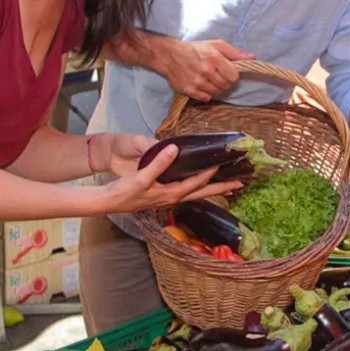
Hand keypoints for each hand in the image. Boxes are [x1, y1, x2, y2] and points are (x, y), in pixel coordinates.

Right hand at [92, 131, 243, 191]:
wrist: (109, 202)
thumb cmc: (124, 191)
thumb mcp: (141, 176)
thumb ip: (159, 163)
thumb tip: (174, 149)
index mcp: (171, 194)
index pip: (197, 183)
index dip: (210, 173)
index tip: (223, 164)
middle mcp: (174, 197)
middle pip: (203, 192)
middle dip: (222, 188)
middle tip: (240, 184)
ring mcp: (169, 198)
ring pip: (197, 192)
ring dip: (213, 188)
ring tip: (228, 185)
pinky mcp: (164, 195)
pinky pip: (188, 190)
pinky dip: (199, 186)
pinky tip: (202, 183)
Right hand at [162, 40, 254, 101]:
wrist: (170, 55)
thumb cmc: (196, 49)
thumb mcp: (216, 45)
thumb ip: (234, 52)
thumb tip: (252, 57)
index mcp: (214, 58)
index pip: (234, 76)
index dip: (233, 76)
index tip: (228, 72)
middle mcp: (206, 71)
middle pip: (226, 86)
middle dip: (225, 82)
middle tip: (219, 76)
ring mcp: (197, 82)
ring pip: (217, 93)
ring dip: (216, 88)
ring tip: (210, 80)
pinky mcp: (189, 90)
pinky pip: (206, 98)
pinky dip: (207, 94)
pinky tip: (203, 86)